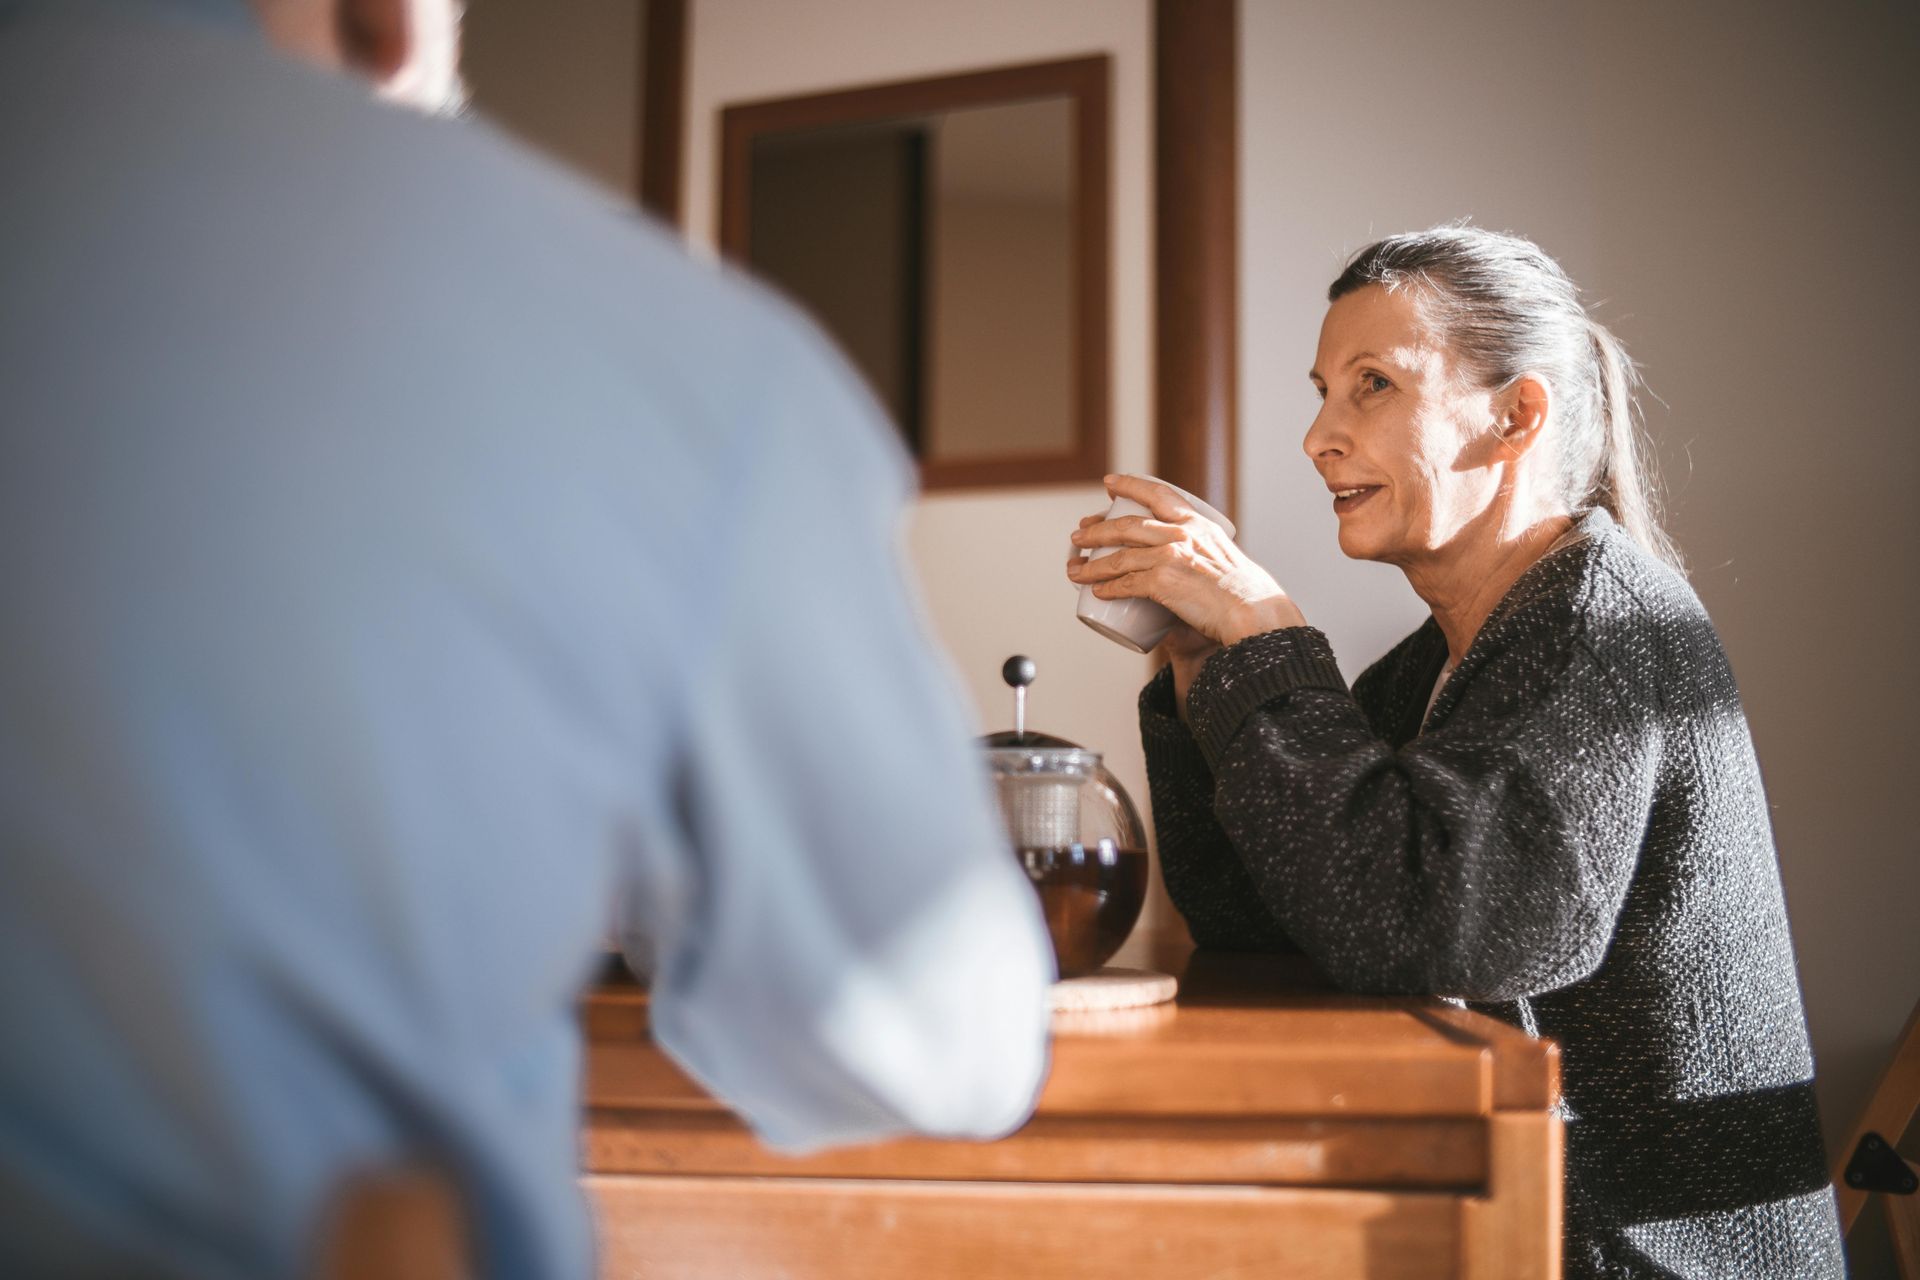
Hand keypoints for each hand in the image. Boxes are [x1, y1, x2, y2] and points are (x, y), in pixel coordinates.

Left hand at [1065, 475, 1305, 647]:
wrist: (1254, 611)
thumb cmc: (1246, 593)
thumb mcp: (1225, 558)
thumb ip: (1204, 557)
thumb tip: (1186, 570)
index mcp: (1198, 523)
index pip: (1158, 493)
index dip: (1130, 485)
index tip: (1109, 483)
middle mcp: (1181, 533)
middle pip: (1127, 525)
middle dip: (1097, 529)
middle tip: (1079, 535)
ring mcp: (1170, 555)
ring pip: (1118, 557)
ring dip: (1090, 565)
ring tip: (1074, 570)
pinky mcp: (1163, 581)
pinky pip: (1125, 583)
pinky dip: (1107, 587)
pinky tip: (1095, 592)